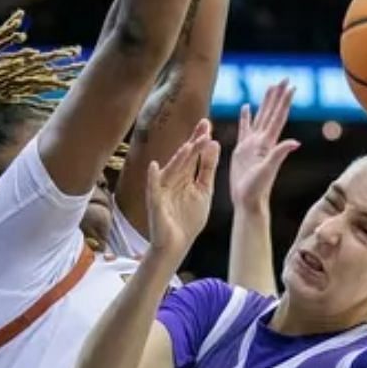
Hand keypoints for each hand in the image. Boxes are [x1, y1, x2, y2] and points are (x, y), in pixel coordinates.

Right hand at [146, 119, 220, 257]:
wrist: (178, 244)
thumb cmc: (189, 218)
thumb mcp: (204, 190)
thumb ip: (208, 168)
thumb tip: (214, 143)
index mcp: (185, 176)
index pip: (193, 154)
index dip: (199, 140)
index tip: (208, 124)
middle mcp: (173, 179)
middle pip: (183, 158)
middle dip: (193, 143)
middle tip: (203, 127)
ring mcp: (163, 190)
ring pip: (171, 170)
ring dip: (179, 158)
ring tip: (188, 146)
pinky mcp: (155, 202)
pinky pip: (153, 188)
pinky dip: (152, 178)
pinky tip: (154, 166)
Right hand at [231, 79, 298, 208]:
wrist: (248, 201)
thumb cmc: (256, 189)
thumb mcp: (267, 171)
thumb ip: (279, 155)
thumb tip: (295, 142)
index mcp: (268, 143)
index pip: (278, 117)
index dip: (284, 101)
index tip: (290, 85)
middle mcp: (262, 141)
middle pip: (271, 113)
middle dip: (277, 96)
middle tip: (283, 79)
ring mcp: (253, 145)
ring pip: (260, 117)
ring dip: (265, 102)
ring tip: (269, 87)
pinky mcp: (242, 150)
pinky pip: (245, 128)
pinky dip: (246, 117)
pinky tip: (246, 107)